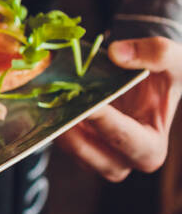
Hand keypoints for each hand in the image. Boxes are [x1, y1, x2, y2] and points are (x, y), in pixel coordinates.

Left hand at [57, 37, 181, 180]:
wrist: (146, 76)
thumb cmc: (164, 74)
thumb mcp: (173, 60)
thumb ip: (156, 54)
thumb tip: (116, 54)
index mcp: (150, 148)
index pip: (125, 140)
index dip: (106, 122)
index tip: (89, 104)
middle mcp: (122, 160)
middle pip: (91, 155)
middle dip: (71, 132)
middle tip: (58, 105)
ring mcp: (96, 155)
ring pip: (69, 150)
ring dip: (55, 127)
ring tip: (48, 101)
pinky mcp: (76, 145)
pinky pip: (58, 139)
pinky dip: (48, 122)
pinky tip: (44, 101)